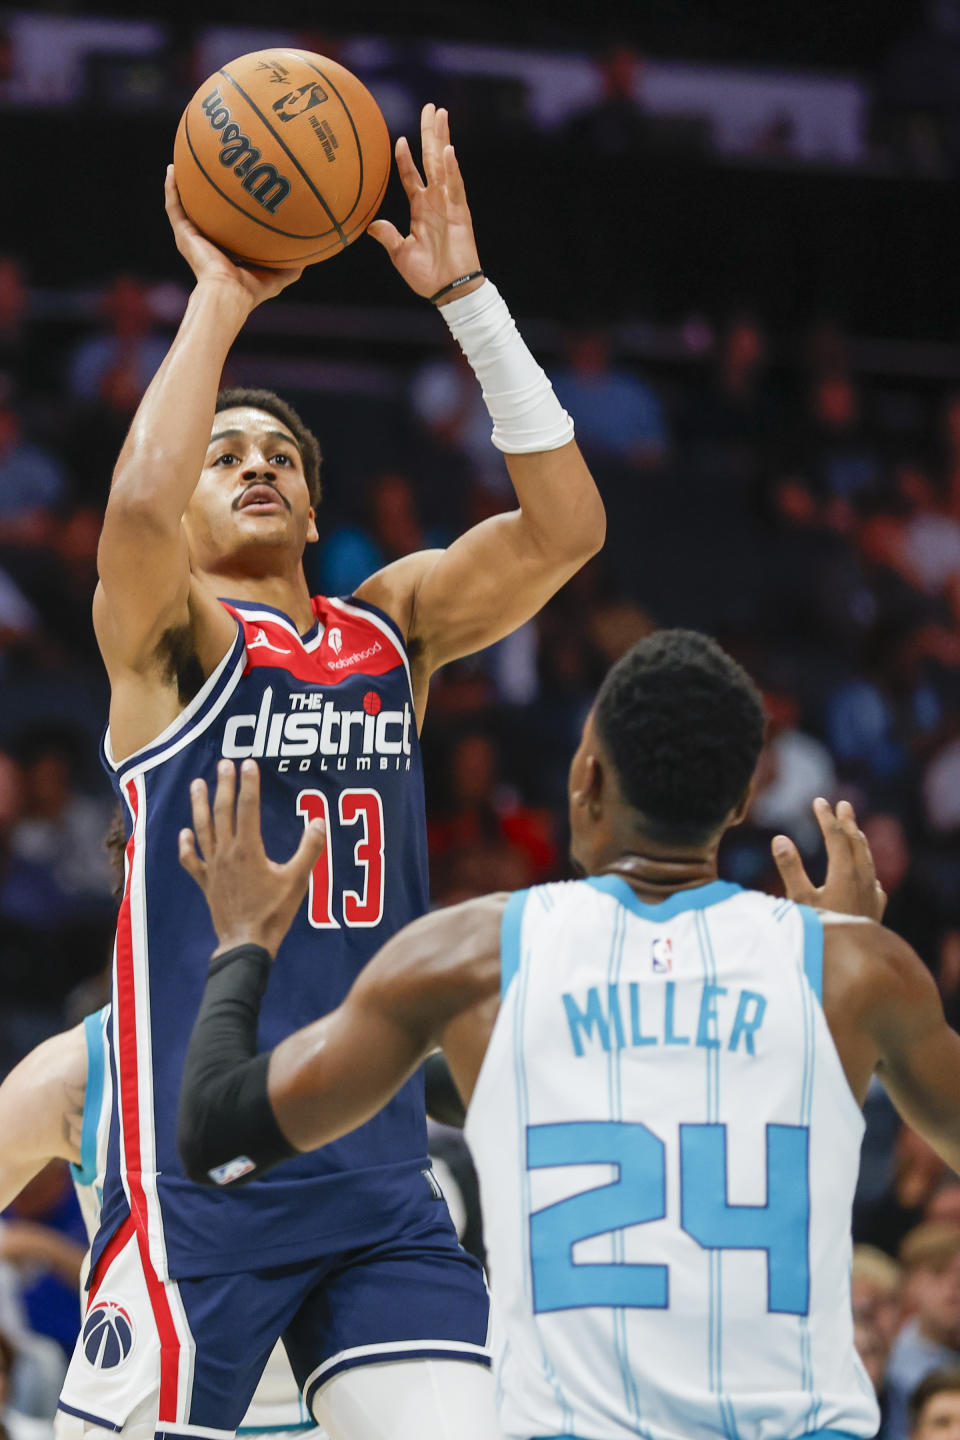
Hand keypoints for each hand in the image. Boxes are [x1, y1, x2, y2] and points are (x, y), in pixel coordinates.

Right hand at [165, 167, 303, 309]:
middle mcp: (206, 243)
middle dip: (202, 194)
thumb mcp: (277, 275)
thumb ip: (291, 265)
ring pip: (183, 206)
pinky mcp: (183, 235)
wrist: (229, 294)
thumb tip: (309, 255)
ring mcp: (192, 239)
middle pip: (202, 213)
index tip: (235, 192)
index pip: (225, 228)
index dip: (228, 212)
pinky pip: (174, 207)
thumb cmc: (251, 291)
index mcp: (224, 252)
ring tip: (180, 162)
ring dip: (181, 185)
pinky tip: (171, 169)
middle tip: (208, 170)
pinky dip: (171, 188)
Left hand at [179, 760, 325, 956]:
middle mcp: (227, 853)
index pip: (247, 808)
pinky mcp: (206, 882)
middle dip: (223, 785)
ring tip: (197, 784)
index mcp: (249, 849)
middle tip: (224, 763)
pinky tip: (185, 833)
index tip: (248, 763)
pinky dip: (186, 845)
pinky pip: (192, 860)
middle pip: (223, 812)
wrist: (246, 944)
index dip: (248, 784)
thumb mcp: (298, 880)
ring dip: (199, 805)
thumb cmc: (274, 912)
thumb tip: (318, 822)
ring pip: (203, 829)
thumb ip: (309, 849)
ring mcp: (213, 867)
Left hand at [368, 104, 481, 300]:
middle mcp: (435, 200)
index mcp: (421, 208)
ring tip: (441, 114)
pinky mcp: (460, 213)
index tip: (401, 139)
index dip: (406, 158)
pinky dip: (452, 169)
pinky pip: (455, 187)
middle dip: (430, 133)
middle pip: (431, 159)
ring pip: (444, 164)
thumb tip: (371, 225)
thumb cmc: (427, 276)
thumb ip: (388, 236)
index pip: (412, 176)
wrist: (448, 291)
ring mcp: (449, 204)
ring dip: (441, 138)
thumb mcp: (400, 254)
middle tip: (431, 108)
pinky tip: (448, 150)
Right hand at [772, 797, 886, 920]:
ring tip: (855, 831)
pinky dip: (869, 871)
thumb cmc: (820, 931)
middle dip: (848, 823)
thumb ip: (790, 868)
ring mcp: (871, 895)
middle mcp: (863, 879)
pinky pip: (875, 883)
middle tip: (843, 805)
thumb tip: (779, 838)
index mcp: (844, 872)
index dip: (826, 818)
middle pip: (856, 844)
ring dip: (860, 842)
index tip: (819, 801)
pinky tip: (870, 877)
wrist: (852, 965)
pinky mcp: (875, 911)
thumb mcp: (799, 899)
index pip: (836, 837)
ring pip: (868, 861)